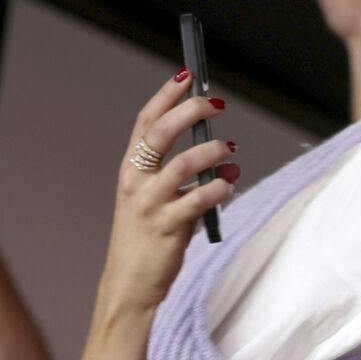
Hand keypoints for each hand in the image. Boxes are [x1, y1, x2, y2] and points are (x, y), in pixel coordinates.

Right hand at [94, 72, 236, 312]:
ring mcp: (150, 204)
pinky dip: (219, 187)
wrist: (130, 284)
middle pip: (161, 133)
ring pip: (184, 164)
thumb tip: (218, 150)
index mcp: (131, 169)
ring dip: (212, 151)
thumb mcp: (152, 198)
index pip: (145, 121)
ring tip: (230, 151)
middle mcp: (136, 181)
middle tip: (216, 104)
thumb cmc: (146, 238)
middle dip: (190, 111)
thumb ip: (176, 174)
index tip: (187, 75)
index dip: (166, 95)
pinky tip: (230, 183)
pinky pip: (199, 199)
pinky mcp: (168, 227)